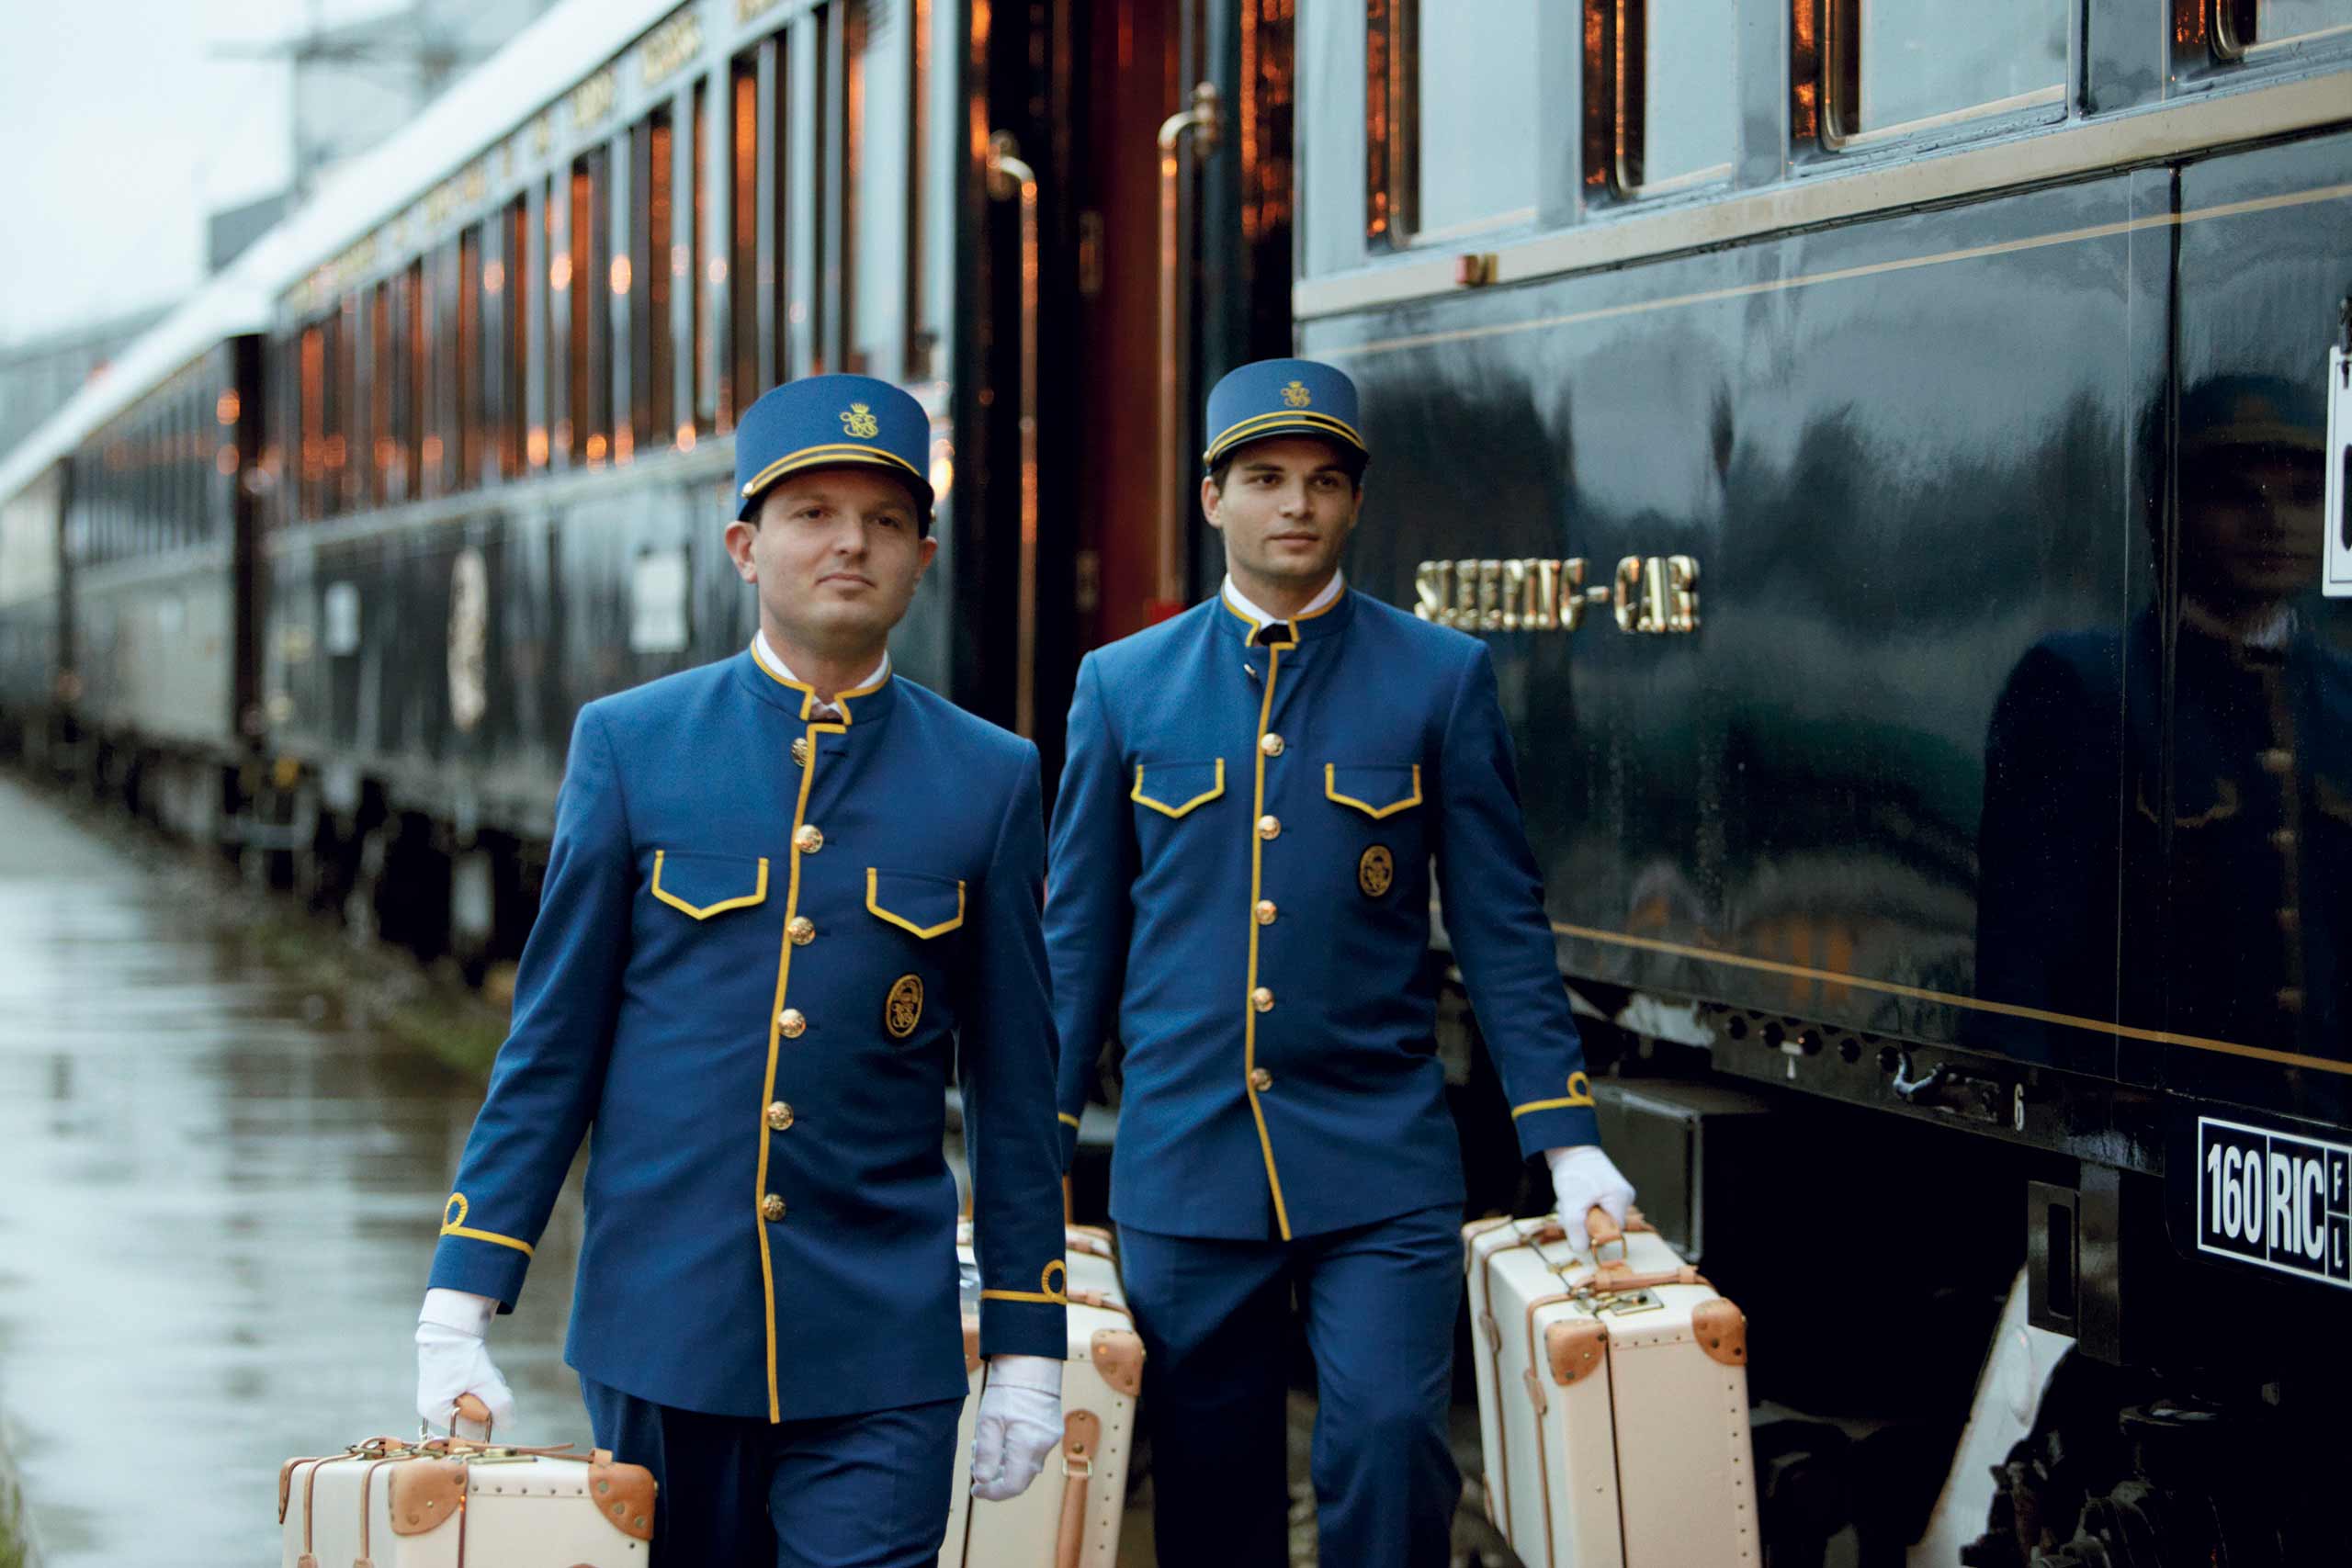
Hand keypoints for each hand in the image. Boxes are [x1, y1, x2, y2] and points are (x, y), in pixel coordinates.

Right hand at [415, 1289, 515, 1438]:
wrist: (452, 1326)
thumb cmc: (463, 1355)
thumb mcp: (486, 1382)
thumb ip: (500, 1406)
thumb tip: (509, 1425)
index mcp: (435, 1411)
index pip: (468, 1431)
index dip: (488, 1418)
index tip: (498, 1400)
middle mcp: (432, 1408)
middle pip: (472, 1417)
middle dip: (489, 1402)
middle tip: (495, 1385)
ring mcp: (437, 1396)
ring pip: (474, 1404)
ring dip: (488, 1391)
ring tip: (489, 1374)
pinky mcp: (445, 1385)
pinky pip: (470, 1393)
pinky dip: (481, 1385)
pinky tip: (484, 1371)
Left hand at [970, 1354, 1061, 1500]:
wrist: (1031, 1363)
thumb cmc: (1007, 1389)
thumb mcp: (988, 1422)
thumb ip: (986, 1455)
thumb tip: (984, 1481)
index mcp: (1028, 1445)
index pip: (1013, 1486)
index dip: (992, 1493)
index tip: (975, 1489)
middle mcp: (1044, 1446)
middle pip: (1021, 1478)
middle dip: (997, 1477)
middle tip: (977, 1462)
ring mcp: (1051, 1438)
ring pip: (1026, 1465)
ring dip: (1005, 1465)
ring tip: (985, 1445)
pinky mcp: (1052, 1430)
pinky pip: (1033, 1452)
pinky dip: (1016, 1454)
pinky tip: (1003, 1438)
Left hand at [1546, 1145, 1635, 1253]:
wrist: (1569, 1149)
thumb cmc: (1573, 1173)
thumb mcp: (1571, 1204)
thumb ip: (1577, 1231)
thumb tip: (1582, 1251)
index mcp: (1622, 1199)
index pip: (1613, 1231)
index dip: (1595, 1233)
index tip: (1578, 1225)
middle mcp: (1626, 1197)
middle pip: (1606, 1225)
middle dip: (1585, 1222)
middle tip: (1570, 1210)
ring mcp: (1619, 1194)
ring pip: (1599, 1218)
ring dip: (1581, 1215)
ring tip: (1570, 1201)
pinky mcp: (1609, 1193)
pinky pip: (1597, 1210)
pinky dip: (1583, 1208)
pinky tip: (1574, 1198)